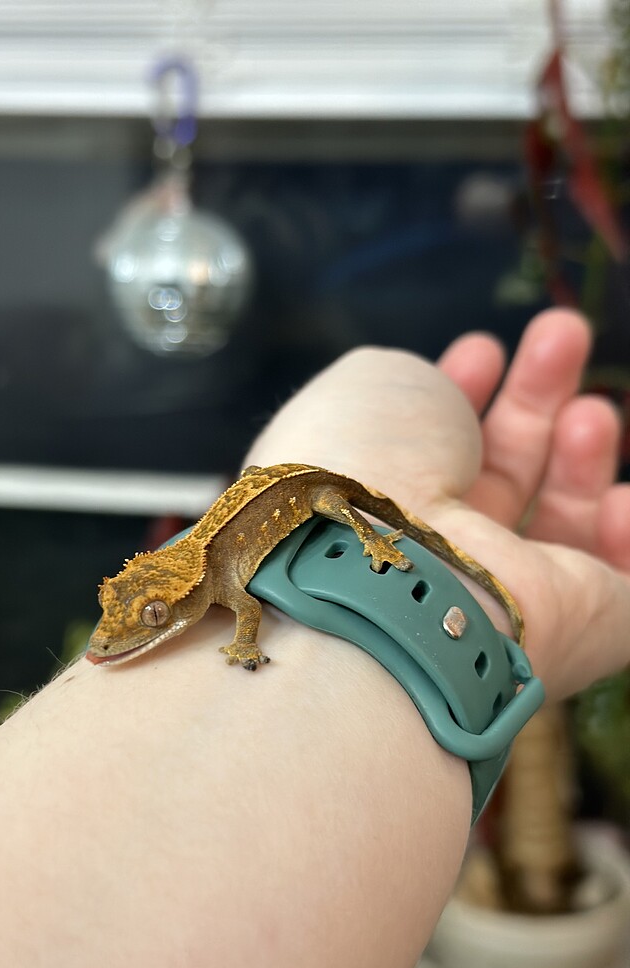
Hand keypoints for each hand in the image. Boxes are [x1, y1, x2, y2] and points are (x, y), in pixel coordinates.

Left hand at [245, 309, 629, 697]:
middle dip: (532, 404)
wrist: (383, 573)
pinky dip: (624, 540)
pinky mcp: (573, 635)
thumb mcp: (372, 387)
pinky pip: (616, 590)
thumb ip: (412, 385)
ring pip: (557, 526)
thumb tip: (447, 397)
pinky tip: (618, 501)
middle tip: (563, 332)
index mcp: (369, 509)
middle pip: (498, 479)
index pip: (428, 456)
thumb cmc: (363, 467)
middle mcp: (430, 560)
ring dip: (580, 457)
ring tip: (590, 412)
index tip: (481, 348)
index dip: (461, 394)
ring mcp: (499, 603)